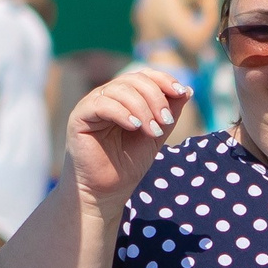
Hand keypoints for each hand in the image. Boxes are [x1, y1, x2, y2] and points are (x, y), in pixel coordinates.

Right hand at [63, 68, 189, 213]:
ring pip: (119, 90)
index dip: (163, 79)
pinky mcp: (79, 117)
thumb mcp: (156, 135)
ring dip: (142, 108)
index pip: (143, 76)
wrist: (105, 192)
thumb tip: (187, 89)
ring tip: (153, 131)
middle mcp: (106, 97)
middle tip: (165, 121)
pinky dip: (122, 112)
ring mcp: (91, 105)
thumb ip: (169, 113)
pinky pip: (101, 104)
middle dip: (155, 98)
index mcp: (124, 98)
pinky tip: (135, 127)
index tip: (181, 92)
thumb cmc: (127, 165)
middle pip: (133, 80)